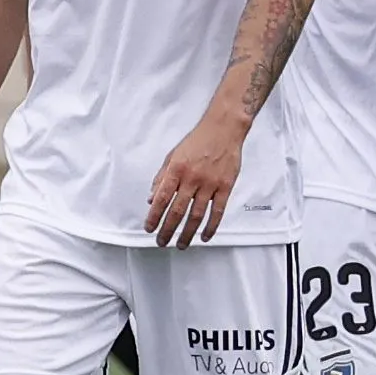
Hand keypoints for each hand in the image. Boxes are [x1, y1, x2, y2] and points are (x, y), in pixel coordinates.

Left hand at [144, 107, 249, 245]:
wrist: (224, 129)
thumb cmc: (197, 141)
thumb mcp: (172, 155)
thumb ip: (161, 177)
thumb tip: (151, 199)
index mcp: (176, 170)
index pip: (161, 199)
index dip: (154, 216)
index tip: (149, 229)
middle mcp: (192, 178)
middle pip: (177, 211)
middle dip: (168, 230)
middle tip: (162, 242)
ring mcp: (210, 184)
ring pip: (196, 215)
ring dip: (187, 233)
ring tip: (181, 245)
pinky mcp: (226, 187)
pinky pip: (218, 211)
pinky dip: (211, 226)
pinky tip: (204, 236)